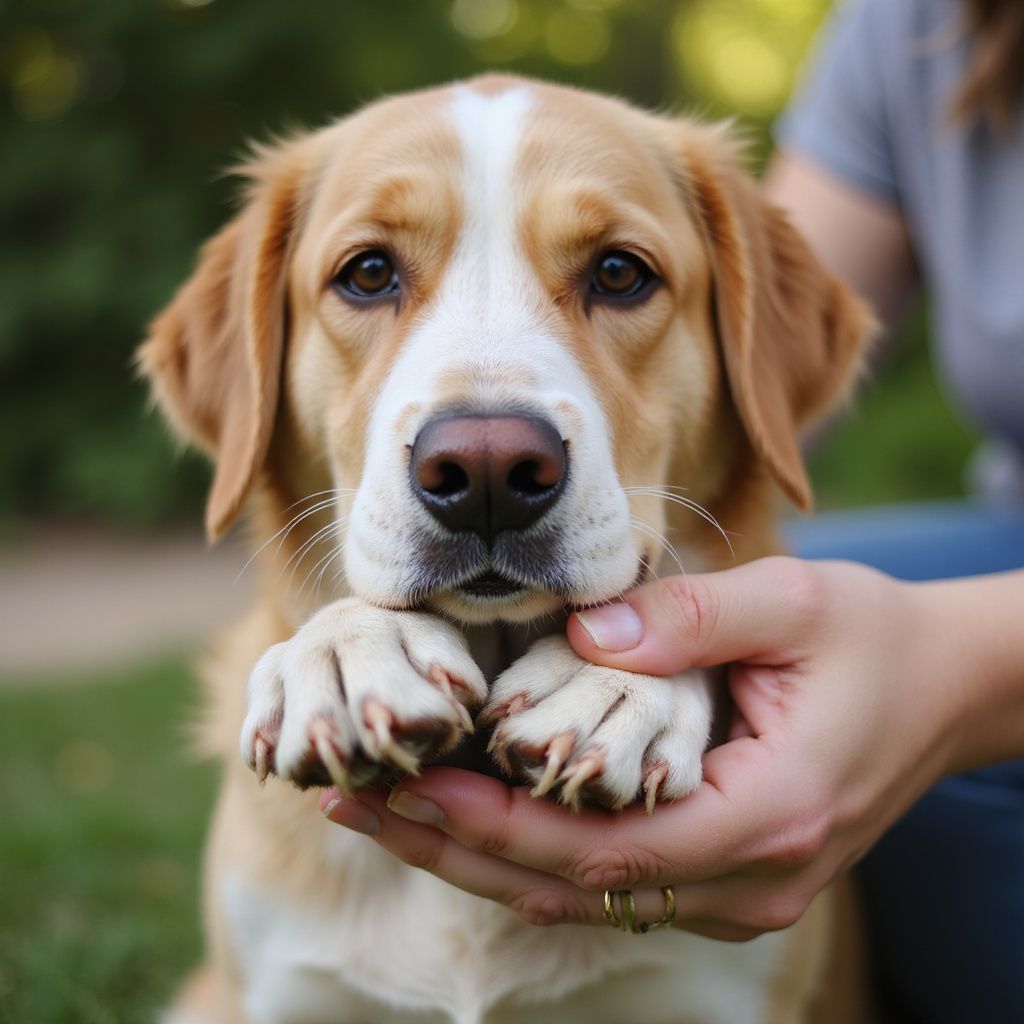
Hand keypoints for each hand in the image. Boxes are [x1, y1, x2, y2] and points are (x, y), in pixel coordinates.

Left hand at [319, 557, 1021, 939]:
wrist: (947, 688)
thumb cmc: (875, 640)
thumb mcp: (794, 604)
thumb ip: (688, 619)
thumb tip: (580, 631)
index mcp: (760, 815)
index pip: (595, 847)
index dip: (488, 821)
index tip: (400, 779)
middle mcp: (743, 877)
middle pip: (567, 889)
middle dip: (452, 846)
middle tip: (350, 797)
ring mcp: (736, 887)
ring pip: (579, 897)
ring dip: (477, 854)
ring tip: (381, 806)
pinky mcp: (727, 871)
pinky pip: (608, 881)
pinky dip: (530, 852)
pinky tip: (466, 817)